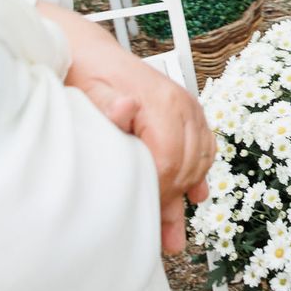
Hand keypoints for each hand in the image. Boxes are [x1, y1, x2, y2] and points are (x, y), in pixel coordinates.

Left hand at [43, 3, 214, 254]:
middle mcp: (182, 104)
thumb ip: (108, 106)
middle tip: (161, 238)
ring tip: (173, 227)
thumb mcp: (87, 92)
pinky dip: (200, 171)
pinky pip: (205, 146)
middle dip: (173, 202)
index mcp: (160, 102)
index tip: (141, 215)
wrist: (90, 52)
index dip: (157, 192)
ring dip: (188, 192)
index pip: (168, 161)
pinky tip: (195, 194)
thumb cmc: (85, 75)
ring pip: (200, 159)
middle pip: (187, 165)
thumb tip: (126, 109)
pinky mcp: (187, 110)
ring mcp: (188, 106)